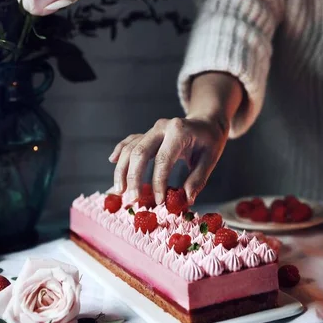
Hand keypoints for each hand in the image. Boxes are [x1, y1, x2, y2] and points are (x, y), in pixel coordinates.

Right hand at [109, 115, 228, 204]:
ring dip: (122, 170)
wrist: (206, 121)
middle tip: (133, 199)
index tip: (159, 201)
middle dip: (133, 177)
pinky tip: (112, 161)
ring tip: (120, 191)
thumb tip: (186, 199)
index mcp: (179, 131)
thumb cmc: (209, 141)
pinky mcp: (147, 134)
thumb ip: (198, 179)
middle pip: (140, 152)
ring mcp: (152, 129)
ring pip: (130, 148)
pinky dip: (120, 151)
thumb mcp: (211, 159)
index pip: (163, 159)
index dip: (158, 182)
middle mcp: (161, 127)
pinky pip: (130, 141)